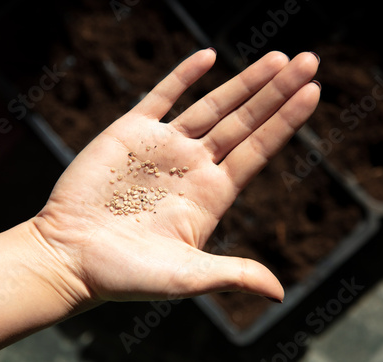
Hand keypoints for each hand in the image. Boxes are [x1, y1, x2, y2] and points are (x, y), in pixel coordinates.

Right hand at [33, 49, 319, 305]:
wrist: (69, 255)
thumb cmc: (124, 274)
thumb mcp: (185, 276)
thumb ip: (232, 275)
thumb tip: (278, 293)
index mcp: (210, 195)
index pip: (258, 151)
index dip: (285, 122)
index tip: (313, 92)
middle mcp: (192, 166)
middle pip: (244, 122)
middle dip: (277, 92)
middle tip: (309, 61)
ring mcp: (163, 146)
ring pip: (212, 105)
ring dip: (244, 81)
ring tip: (278, 58)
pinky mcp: (130, 132)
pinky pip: (162, 96)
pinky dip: (184, 76)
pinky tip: (209, 57)